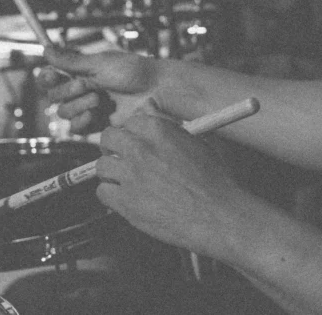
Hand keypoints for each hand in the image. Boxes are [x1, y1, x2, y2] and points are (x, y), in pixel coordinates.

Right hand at [37, 48, 159, 132]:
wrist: (155, 91)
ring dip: (77, 106)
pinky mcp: (97, 125)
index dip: (47, 77)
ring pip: (64, 113)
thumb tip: (45, 49)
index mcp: (81, 72)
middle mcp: (82, 90)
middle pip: (54, 97)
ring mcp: (89, 108)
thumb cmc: (132, 72)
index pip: (52, 77)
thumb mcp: (100, 63)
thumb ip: (70, 61)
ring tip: (98, 100)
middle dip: (67, 91)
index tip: (51, 75)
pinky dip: (81, 121)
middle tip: (85, 85)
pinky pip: (76, 128)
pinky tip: (93, 114)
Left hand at [96, 110, 246, 258]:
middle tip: (121, 157)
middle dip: (113, 146)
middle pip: (109, 138)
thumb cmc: (215, 181)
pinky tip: (125, 199)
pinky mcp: (126, 202)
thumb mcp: (197, 142)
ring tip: (125, 181)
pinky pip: (102, 193)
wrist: (219, 216)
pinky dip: (111, 196)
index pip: (130, 121)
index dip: (133, 133)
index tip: (136, 141)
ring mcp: (130, 176)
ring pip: (101, 166)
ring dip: (111, 172)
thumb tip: (149, 106)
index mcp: (158, 130)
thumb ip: (167, 125)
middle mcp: (140, 149)